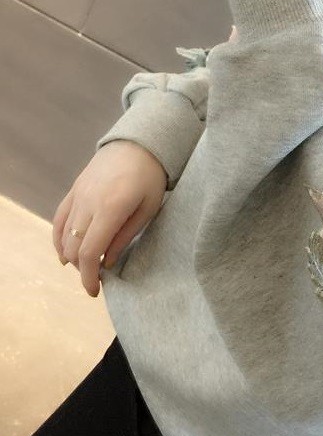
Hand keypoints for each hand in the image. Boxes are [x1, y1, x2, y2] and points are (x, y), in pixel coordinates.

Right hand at [52, 140, 167, 297]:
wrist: (138, 145)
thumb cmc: (151, 177)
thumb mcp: (148, 209)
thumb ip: (126, 237)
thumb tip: (107, 263)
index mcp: (111, 208)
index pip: (89, 251)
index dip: (88, 276)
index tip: (94, 291)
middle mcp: (88, 202)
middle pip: (73, 246)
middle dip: (82, 268)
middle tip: (96, 279)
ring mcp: (77, 195)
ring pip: (62, 234)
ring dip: (71, 255)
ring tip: (85, 266)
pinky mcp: (73, 190)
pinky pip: (59, 219)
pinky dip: (59, 238)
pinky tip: (65, 252)